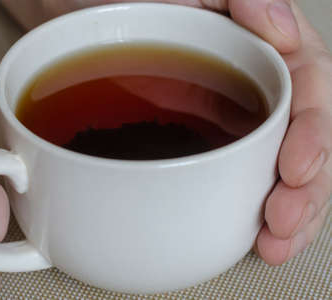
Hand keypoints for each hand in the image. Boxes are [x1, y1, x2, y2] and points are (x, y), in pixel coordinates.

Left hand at [2, 0, 330, 264]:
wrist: (68, 16)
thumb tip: (283, 30)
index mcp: (257, 48)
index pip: (308, 92)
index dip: (312, 136)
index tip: (292, 172)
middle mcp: (245, 87)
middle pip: (297, 143)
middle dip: (301, 192)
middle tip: (279, 226)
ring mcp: (217, 118)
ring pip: (267, 169)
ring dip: (278, 212)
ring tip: (270, 246)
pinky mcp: (187, 144)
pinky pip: (221, 179)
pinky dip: (235, 211)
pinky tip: (240, 235)